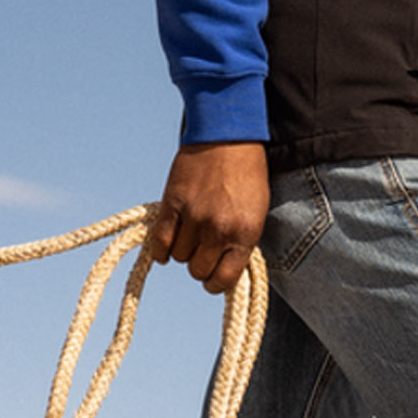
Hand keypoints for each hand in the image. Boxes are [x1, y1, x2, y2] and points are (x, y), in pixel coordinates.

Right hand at [149, 142, 269, 293]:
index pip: (224, 279)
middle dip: (200, 266)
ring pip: (179, 257)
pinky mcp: (173, 204)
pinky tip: (164, 249)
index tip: (213, 279)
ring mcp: (194, 217)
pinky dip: (160, 250)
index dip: (216, 283)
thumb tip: (225, 269)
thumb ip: (242, 241)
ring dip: (183, 252)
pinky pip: (161, 241)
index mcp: (245, 233)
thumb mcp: (257, 211)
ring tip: (189, 237)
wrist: (229, 135)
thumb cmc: (247, 173)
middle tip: (201, 254)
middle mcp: (219, 229)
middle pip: (198, 270)